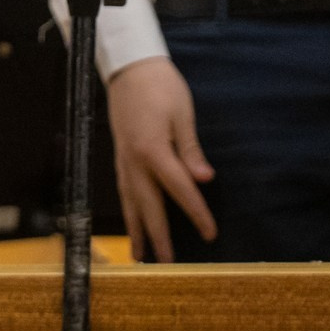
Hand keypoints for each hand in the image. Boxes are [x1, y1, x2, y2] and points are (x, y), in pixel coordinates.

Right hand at [107, 56, 215, 261]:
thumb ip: (190, 150)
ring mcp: (123, 158)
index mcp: (153, 149)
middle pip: (148, 205)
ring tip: (140, 255)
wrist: (129, 66)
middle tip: (166, 264)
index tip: (209, 234)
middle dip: (157, 235)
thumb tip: (204, 180)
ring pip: (129, 201)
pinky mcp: (119, 154)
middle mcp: (134, 159)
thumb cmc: (160, 86)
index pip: (179, 189)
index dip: (196, 213)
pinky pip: (123, 189)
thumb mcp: (183, 114)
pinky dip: (128, 209)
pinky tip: (133, 219)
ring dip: (136, 229)